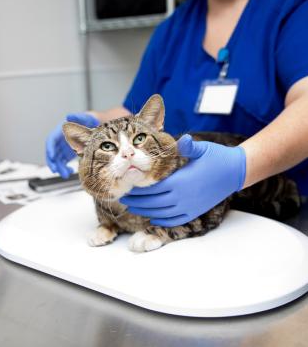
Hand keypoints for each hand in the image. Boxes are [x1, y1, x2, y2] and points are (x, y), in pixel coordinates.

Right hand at [46, 113, 98, 177]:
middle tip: (55, 170)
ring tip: (66, 174)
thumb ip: (78, 117)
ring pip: (57, 159)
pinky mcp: (68, 153)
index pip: (51, 140)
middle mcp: (61, 139)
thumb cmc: (90, 121)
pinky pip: (63, 162)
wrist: (96, 125)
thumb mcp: (86, 118)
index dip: (50, 148)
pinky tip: (70, 172)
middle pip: (53, 151)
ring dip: (59, 167)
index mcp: (62, 130)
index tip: (51, 156)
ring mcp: (64, 147)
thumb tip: (69, 115)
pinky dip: (65, 168)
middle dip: (53, 161)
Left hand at [120, 135, 245, 226]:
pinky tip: (153, 218)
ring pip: (161, 213)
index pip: (153, 188)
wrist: (235, 171)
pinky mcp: (194, 212)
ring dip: (145, 211)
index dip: (138, 190)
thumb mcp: (202, 148)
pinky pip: (174, 220)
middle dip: (137, 201)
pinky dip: (161, 221)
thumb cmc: (216, 157)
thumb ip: (189, 146)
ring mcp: (189, 207)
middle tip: (124, 199)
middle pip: (153, 203)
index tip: (127, 188)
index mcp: (181, 181)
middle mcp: (183, 197)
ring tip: (134, 208)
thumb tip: (183, 139)